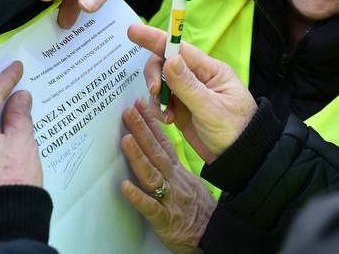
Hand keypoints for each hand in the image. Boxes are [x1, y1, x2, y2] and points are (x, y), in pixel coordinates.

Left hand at [121, 100, 215, 252]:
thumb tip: (157, 146)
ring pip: (152, 175)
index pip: (163, 142)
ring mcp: (169, 199)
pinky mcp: (165, 220)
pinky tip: (125, 187)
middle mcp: (173, 180)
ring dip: (138, 157)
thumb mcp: (188, 180)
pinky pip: (150, 208)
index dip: (151, 123)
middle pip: (156, 152)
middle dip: (142, 130)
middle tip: (129, 112)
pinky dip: (138, 197)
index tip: (139, 105)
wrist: (213, 233)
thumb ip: (171, 165)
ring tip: (126, 140)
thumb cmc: (198, 209)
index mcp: (177, 170)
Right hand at [127, 23, 256, 162]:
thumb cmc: (235, 131)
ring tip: (167, 116)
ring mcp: (188, 92)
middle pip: (165, 63)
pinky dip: (159, 109)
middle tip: (155, 92)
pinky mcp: (181, 108)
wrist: (240, 159)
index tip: (133, 32)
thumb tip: (169, 59)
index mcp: (210, 70)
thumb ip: (188, 86)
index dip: (155, 38)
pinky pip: (161, 101)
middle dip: (155, 75)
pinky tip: (168, 121)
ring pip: (161, 82)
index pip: (179, 48)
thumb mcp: (211, 109)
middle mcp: (198, 77)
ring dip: (157, 96)